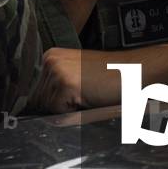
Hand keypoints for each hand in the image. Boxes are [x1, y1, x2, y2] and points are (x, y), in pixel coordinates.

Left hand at [30, 43, 167, 113]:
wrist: (136, 71)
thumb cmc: (110, 78)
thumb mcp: (77, 76)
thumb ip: (55, 87)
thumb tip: (31, 110)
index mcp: (50, 55)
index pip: (35, 92)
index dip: (52, 103)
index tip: (74, 97)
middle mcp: (49, 60)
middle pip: (38, 101)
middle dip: (59, 108)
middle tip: (86, 96)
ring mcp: (56, 70)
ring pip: (48, 108)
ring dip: (67, 110)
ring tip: (89, 96)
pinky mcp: (66, 83)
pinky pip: (58, 113)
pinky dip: (74, 113)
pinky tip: (90, 98)